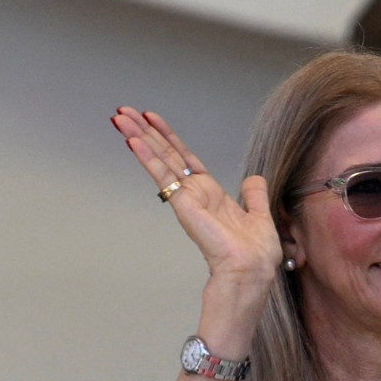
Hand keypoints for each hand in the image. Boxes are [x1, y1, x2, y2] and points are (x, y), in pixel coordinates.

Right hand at [111, 107, 281, 288]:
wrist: (251, 268)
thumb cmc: (254, 252)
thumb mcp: (259, 215)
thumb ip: (254, 195)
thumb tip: (253, 179)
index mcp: (211, 194)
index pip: (185, 159)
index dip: (170, 139)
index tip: (154, 120)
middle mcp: (195, 193)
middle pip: (166, 155)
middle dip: (147, 132)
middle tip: (125, 112)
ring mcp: (186, 197)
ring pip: (160, 160)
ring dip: (140, 137)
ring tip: (121, 117)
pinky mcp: (182, 203)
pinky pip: (162, 175)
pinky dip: (147, 156)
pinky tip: (133, 140)